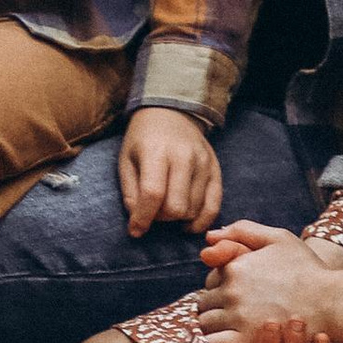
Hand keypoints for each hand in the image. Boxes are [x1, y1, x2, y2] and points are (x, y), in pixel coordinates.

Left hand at [118, 108, 221, 238]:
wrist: (171, 112)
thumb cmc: (143, 139)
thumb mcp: (126, 160)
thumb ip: (130, 193)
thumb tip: (138, 224)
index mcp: (156, 151)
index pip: (153, 193)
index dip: (143, 218)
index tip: (135, 230)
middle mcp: (184, 156)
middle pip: (176, 207)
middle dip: (161, 218)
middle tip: (153, 211)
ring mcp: (203, 163)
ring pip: (193, 210)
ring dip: (178, 218)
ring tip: (167, 206)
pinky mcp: (215, 170)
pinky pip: (214, 206)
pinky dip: (201, 221)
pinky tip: (188, 224)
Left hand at [194, 221, 342, 342]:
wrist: (332, 300)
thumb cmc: (308, 269)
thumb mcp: (278, 238)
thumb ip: (243, 231)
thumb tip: (209, 237)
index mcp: (235, 267)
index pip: (210, 282)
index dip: (221, 290)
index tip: (238, 298)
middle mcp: (231, 290)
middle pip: (205, 305)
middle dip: (215, 311)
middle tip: (235, 318)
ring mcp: (237, 316)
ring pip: (207, 327)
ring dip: (215, 330)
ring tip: (233, 333)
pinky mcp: (246, 340)